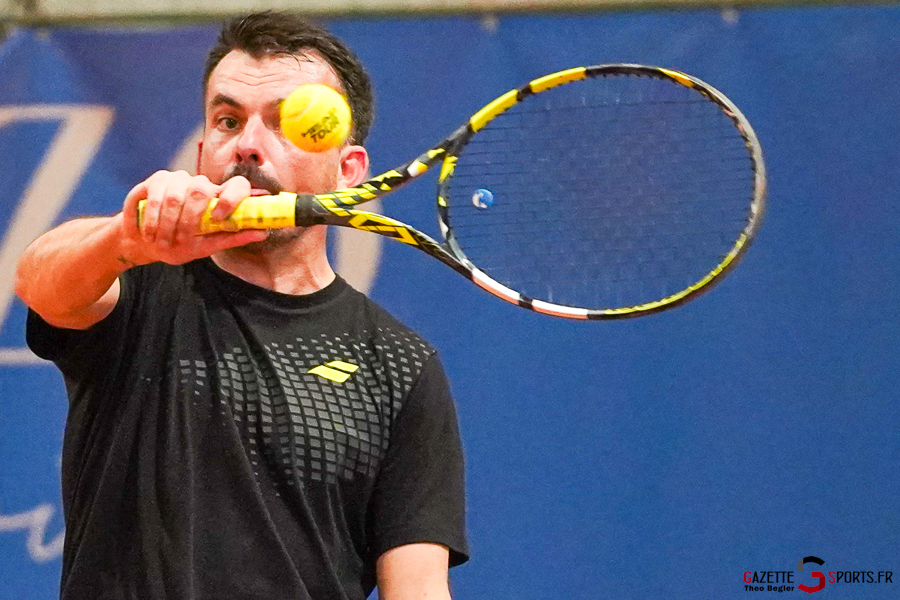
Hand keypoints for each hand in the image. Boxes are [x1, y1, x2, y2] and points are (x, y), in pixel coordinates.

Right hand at [119, 170, 267, 265]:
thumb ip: (233, 238)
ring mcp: (178, 179)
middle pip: (201, 188)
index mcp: (219, 199)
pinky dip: (150, 218)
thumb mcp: (207, 247)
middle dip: (189, 220)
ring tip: (160, 242)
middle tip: (179, 240)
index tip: (219, 217)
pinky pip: (154, 194)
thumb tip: (264, 233)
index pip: (238, 185)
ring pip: (175, 194)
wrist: (143, 242)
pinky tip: (147, 232)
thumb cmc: (179, 244)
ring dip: (166, 224)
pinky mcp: (156, 180)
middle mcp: (201, 184)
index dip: (232, 198)